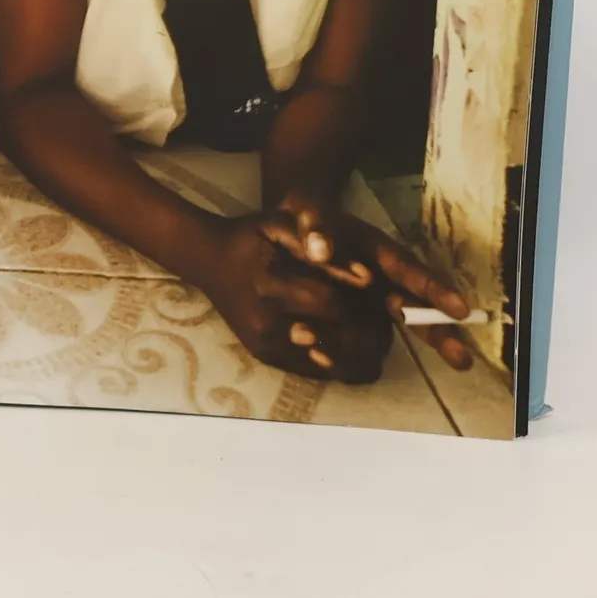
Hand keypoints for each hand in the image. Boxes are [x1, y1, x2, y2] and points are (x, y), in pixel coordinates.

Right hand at [196, 215, 393, 383]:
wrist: (209, 260)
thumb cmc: (251, 237)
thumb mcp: (280, 224)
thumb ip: (320, 246)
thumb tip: (367, 277)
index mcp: (270, 286)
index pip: (333, 303)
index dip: (367, 302)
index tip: (386, 294)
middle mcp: (267, 325)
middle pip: (340, 339)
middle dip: (372, 328)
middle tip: (387, 313)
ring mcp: (268, 346)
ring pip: (338, 364)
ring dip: (365, 350)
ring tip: (373, 328)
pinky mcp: (269, 359)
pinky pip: (323, 374)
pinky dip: (347, 362)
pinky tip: (352, 341)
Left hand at [258, 195, 477, 370]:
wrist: (289, 228)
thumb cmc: (304, 216)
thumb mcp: (304, 207)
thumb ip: (314, 225)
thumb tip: (321, 251)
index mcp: (376, 250)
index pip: (408, 269)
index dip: (433, 289)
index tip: (461, 309)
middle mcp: (382, 278)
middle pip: (415, 306)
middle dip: (439, 331)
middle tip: (463, 360)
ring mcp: (370, 303)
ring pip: (392, 329)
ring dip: (395, 344)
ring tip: (433, 364)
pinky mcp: (354, 321)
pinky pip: (362, 342)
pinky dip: (351, 354)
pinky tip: (330, 361)